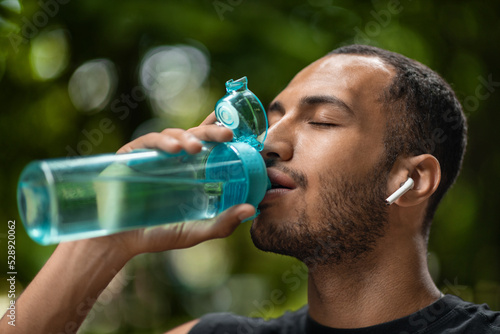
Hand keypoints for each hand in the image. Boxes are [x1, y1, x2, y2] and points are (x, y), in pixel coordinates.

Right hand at [104, 114, 255, 258]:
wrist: (119, 241)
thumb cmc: (158, 234)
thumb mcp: (196, 231)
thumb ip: (223, 223)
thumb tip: (252, 210)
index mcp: (192, 171)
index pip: (211, 146)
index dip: (224, 133)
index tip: (243, 130)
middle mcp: (175, 159)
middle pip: (197, 135)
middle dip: (212, 131)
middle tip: (227, 135)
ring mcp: (154, 155)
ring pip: (175, 135)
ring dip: (187, 137)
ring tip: (196, 148)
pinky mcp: (132, 155)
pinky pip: (149, 142)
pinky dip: (162, 142)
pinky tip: (173, 149)